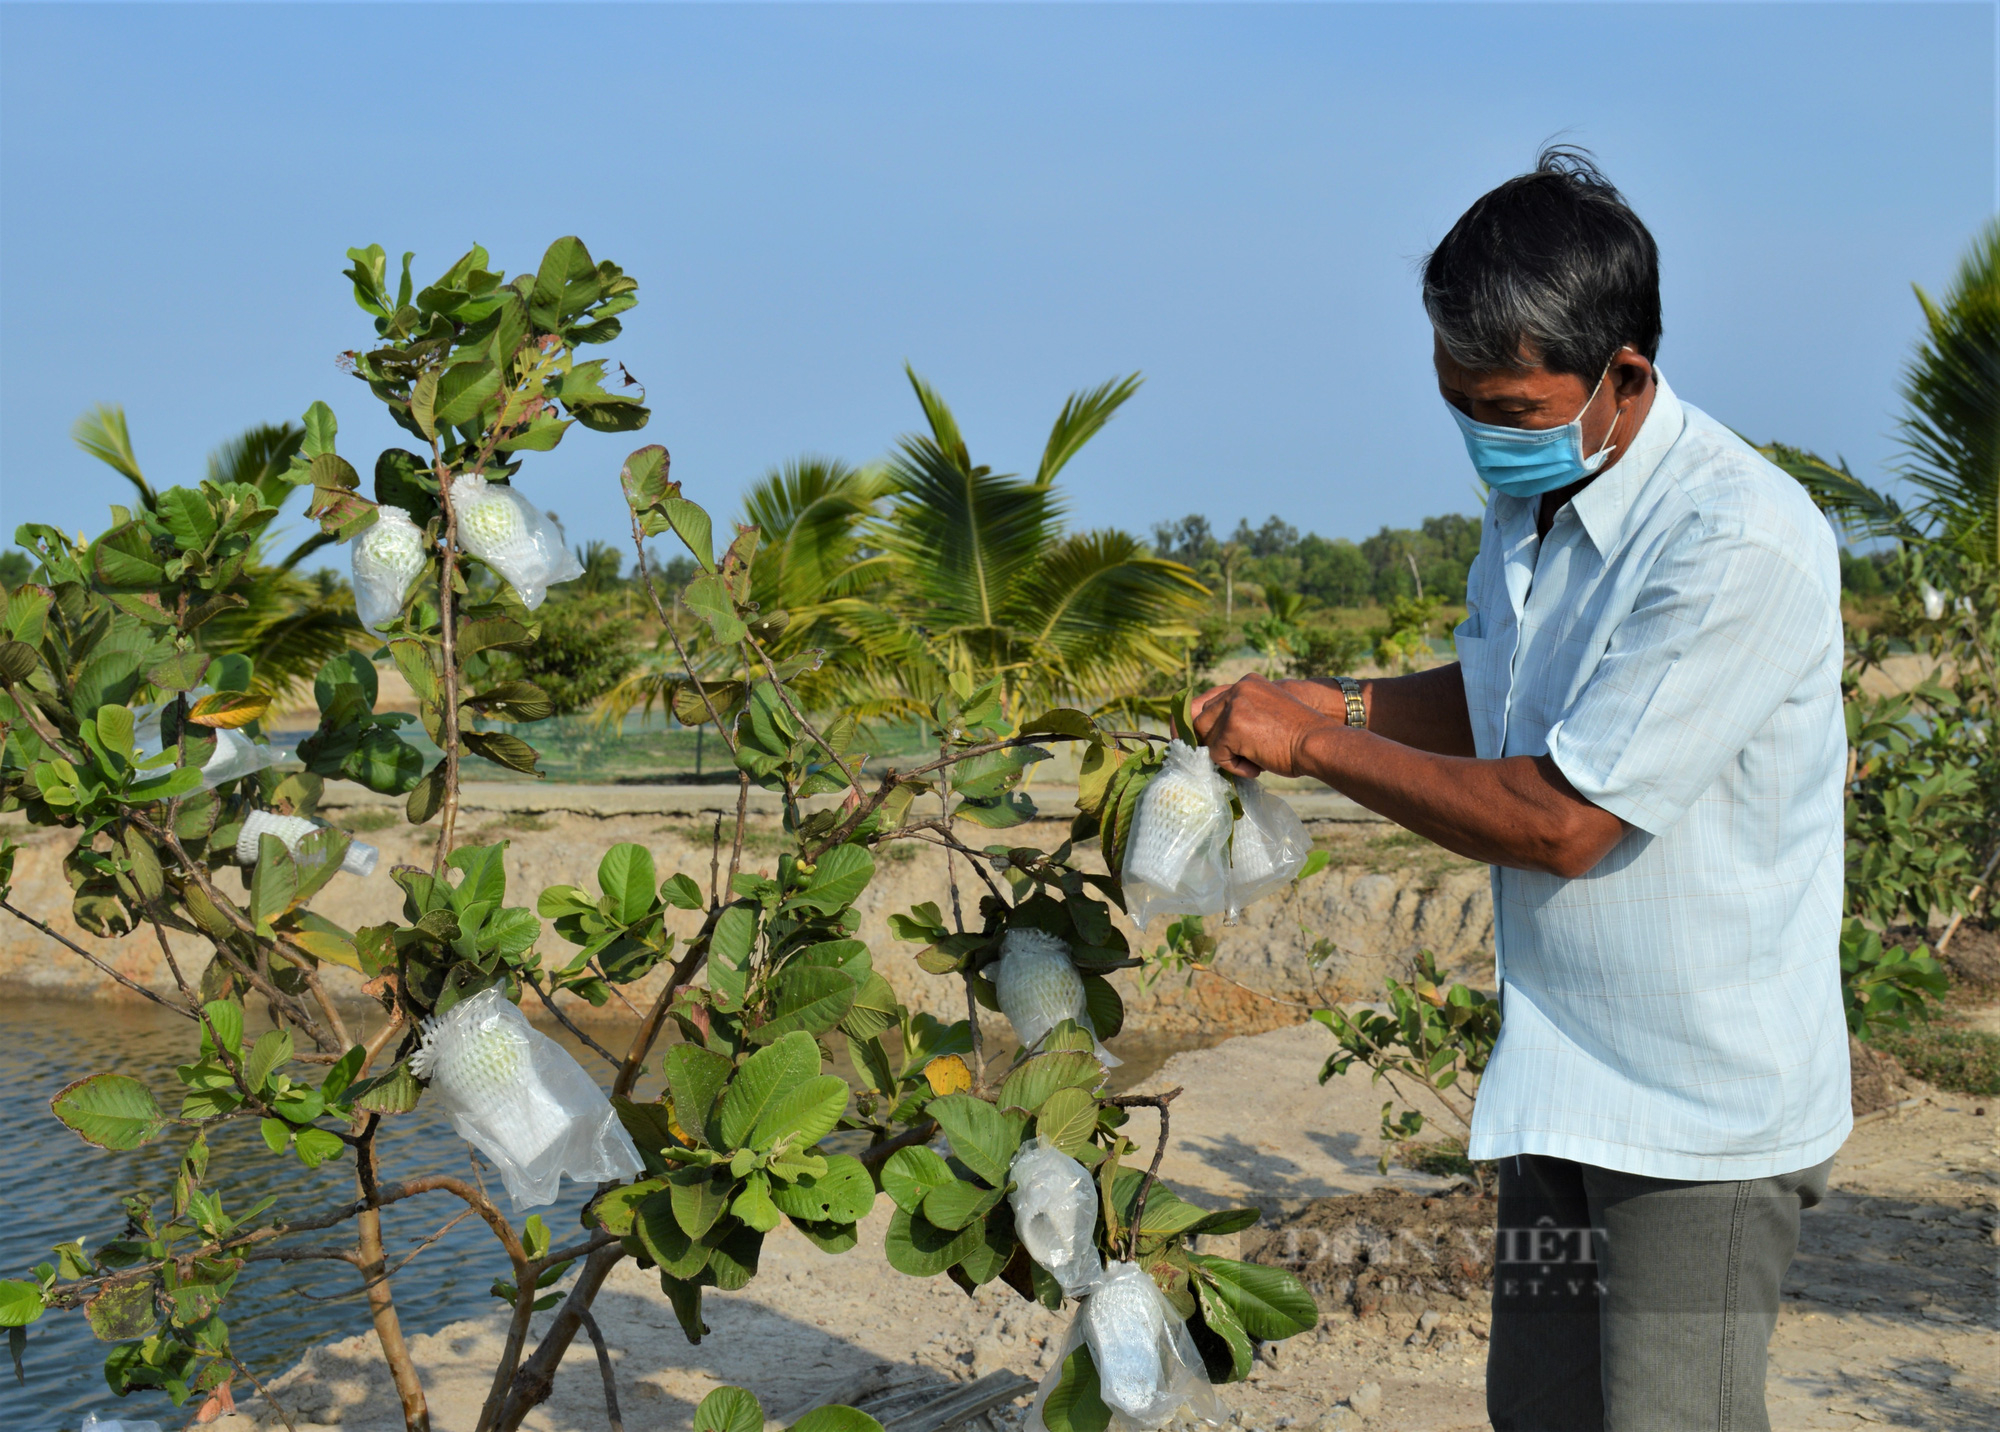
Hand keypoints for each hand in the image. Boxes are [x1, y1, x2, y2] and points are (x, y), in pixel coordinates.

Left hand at [1190, 673, 1334, 778]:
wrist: (1317, 743)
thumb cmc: (1298, 738)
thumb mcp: (1266, 715)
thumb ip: (1240, 716)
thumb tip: (1207, 740)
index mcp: (1246, 683)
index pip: (1206, 700)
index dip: (1195, 722)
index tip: (1189, 740)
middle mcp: (1237, 689)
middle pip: (1199, 719)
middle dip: (1205, 743)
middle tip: (1224, 759)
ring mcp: (1234, 706)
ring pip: (1206, 739)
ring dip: (1226, 756)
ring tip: (1255, 761)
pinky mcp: (1232, 727)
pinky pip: (1217, 755)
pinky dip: (1234, 767)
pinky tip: (1257, 766)